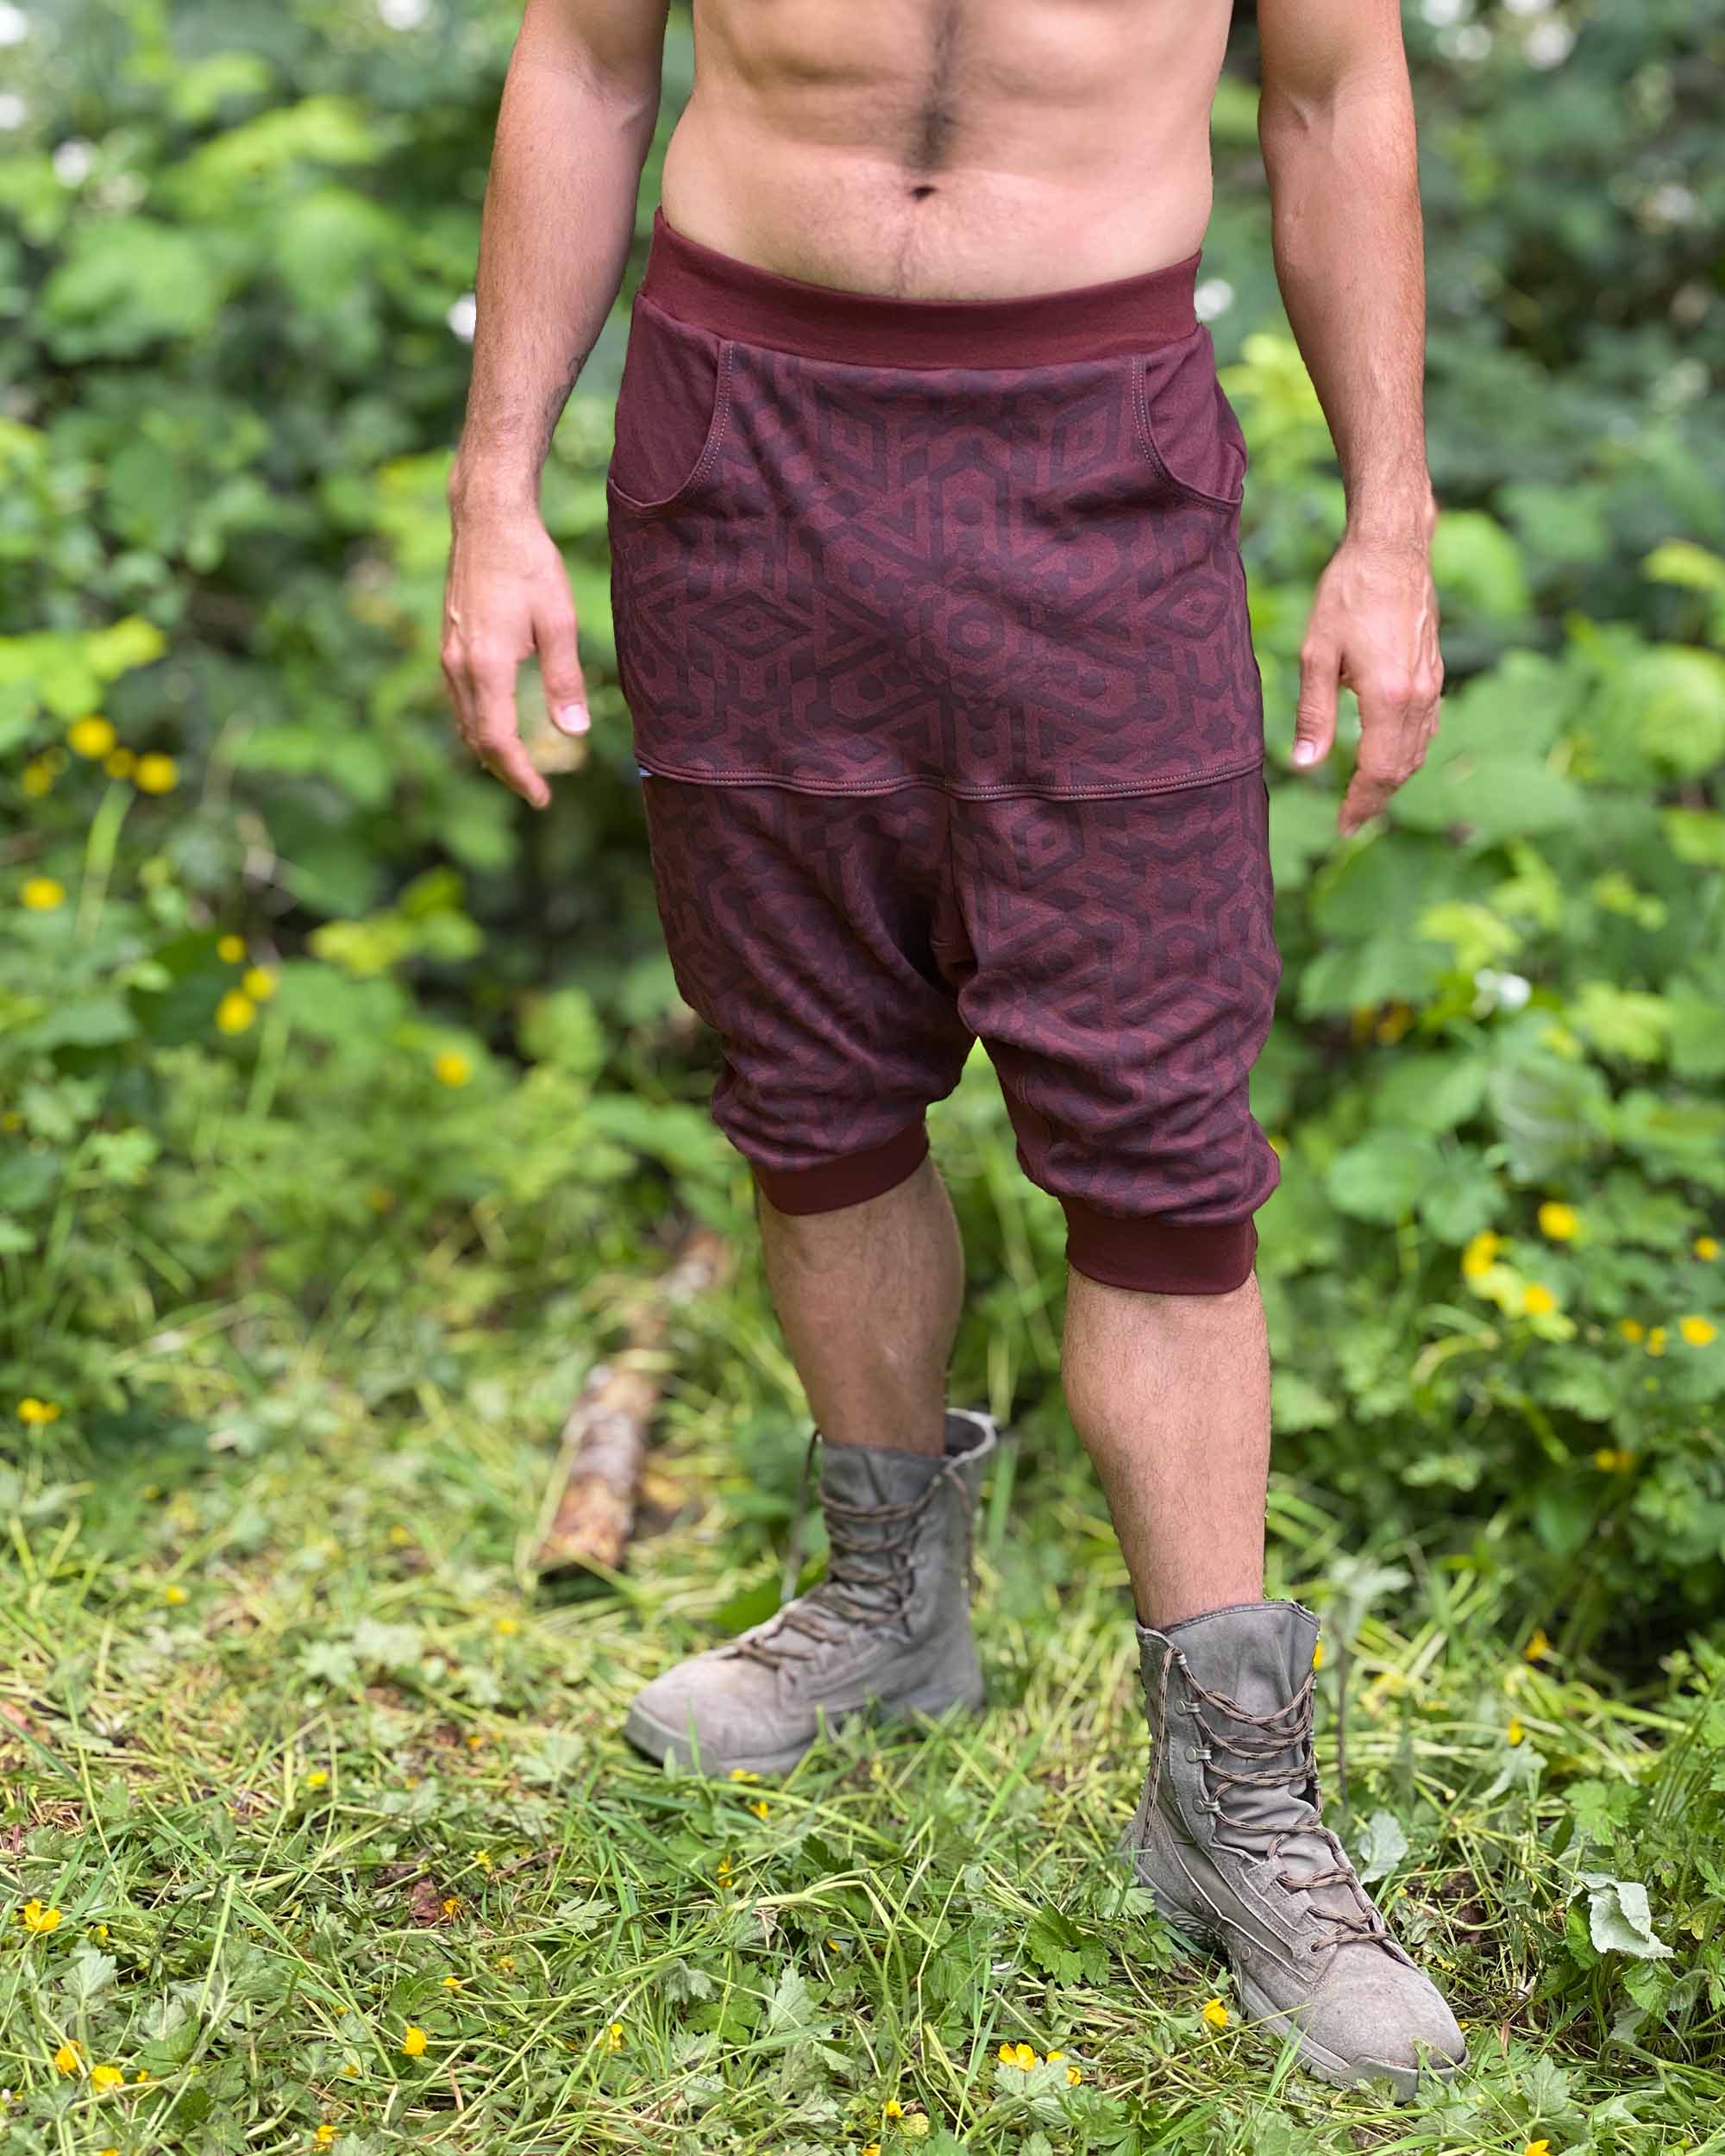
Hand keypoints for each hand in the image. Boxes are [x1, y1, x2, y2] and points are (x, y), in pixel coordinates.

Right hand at [441, 504, 588, 809]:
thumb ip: (564, 680)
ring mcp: (449, 653)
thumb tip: (574, 732)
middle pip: (475, 739)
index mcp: (487, 666)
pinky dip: (478, 723)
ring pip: (463, 720)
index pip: (497, 741)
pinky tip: (497, 723)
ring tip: (519, 766)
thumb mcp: (559, 620)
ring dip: (489, 749)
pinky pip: (459, 699)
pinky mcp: (449, 641)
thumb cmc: (528, 563)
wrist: (487, 518)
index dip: (520, 776)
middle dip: (505, 770)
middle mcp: (459, 665)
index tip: (542, 799)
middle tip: (535, 790)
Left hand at [1292, 537, 1443, 833]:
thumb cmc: (1348, 594)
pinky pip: (1426, 727)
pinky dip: (1408, 751)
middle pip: (1402, 768)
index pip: (1379, 771)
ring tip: (1365, 796)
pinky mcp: (1434, 671)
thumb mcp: (1317, 655)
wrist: (1393, 549)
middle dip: (1377, 798)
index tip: (1343, 827)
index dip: (1361, 804)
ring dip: (1394, 778)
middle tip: (1350, 820)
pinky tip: (1389, 755)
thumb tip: (1305, 766)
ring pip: (1418, 750)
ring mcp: (1432, 684)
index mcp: (1389, 697)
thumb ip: (1313, 715)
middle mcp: (1419, 696)